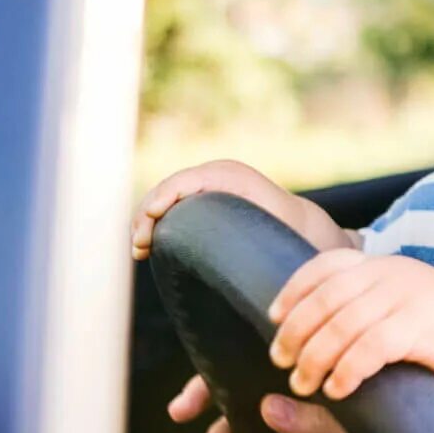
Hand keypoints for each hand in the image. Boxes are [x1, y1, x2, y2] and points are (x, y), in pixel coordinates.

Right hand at [132, 159, 304, 259]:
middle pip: (168, 187)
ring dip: (145, 221)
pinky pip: (168, 203)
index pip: (186, 180)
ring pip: (163, 196)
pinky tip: (144, 245)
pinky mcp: (198, 194)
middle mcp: (215, 173)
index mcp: (231, 176)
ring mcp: (205, 181)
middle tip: (139, 246)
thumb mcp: (273, 230)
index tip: (151, 215)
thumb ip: (255, 237)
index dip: (164, 196)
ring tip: (138, 249)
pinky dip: (153, 220)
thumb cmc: (286, 230)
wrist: (295, 220)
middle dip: (148, 215)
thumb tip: (231, 259)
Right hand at [165, 373, 371, 432]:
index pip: (261, 356)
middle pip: (249, 380)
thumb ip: (321, 421)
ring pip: (258, 413)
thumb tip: (270, 409)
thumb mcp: (367, 422)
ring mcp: (317, 406)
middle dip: (214, 403)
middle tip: (185, 419)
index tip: (189, 404)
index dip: (219, 376)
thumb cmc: (414, 418)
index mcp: (323, 360)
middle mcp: (314, 380)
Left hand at [267, 248, 433, 399]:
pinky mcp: (421, 325)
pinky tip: (338, 389)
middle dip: (295, 331)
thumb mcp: (397, 310)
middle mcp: (391, 273)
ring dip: (315, 357)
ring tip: (303, 384)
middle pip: (325, 297)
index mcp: (382, 265)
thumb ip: (357, 316)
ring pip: (343, 324)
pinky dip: (348, 370)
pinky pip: (371, 347)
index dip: (293, 290)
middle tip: (281, 362)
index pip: (324, 265)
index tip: (273, 318)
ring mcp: (406, 296)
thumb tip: (305, 339)